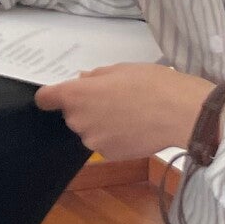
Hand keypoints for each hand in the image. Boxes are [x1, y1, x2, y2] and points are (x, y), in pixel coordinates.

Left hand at [34, 63, 215, 159]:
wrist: (180, 113)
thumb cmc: (152, 84)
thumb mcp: (120, 69)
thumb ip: (94, 77)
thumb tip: (83, 81)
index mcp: (76, 95)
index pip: (45, 98)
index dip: (51, 95)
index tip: (59, 94)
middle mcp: (78, 120)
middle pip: (71, 114)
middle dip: (85, 106)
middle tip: (111, 97)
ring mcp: (92, 140)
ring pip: (88, 129)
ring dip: (99, 122)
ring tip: (127, 113)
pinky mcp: (108, 154)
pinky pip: (104, 142)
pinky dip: (113, 136)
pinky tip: (133, 127)